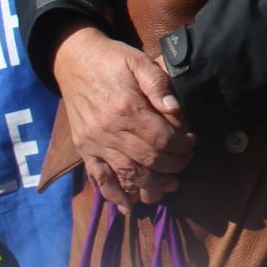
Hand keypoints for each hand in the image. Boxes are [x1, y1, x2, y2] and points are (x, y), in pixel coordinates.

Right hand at [50, 22, 194, 212]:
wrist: (74, 60)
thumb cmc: (112, 59)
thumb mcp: (139, 61)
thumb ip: (159, 84)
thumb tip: (176, 109)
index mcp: (127, 108)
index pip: (161, 138)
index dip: (181, 146)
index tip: (191, 144)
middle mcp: (109, 130)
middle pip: (148, 159)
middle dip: (172, 167)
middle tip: (185, 165)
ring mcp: (94, 142)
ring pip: (126, 173)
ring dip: (151, 186)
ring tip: (169, 187)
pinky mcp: (84, 148)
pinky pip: (98, 178)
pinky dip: (113, 195)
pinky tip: (128, 207)